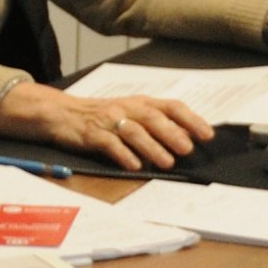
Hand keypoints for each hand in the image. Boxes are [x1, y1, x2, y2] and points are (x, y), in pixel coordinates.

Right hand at [0, 81, 212, 170]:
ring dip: (152, 147)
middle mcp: (126, 108)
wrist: (60, 114)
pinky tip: (133, 165)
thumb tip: (187, 139)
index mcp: (139, 102)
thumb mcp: (129, 114)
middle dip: (172, 133)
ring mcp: (108, 120)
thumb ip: (155, 124)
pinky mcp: (91, 134)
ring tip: (166, 162)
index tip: (207, 134)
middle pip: (153, 117)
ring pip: (134, 131)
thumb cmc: (100, 117)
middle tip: (187, 149)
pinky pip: (109, 143)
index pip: (170, 106)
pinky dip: (123, 154)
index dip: (190, 119)